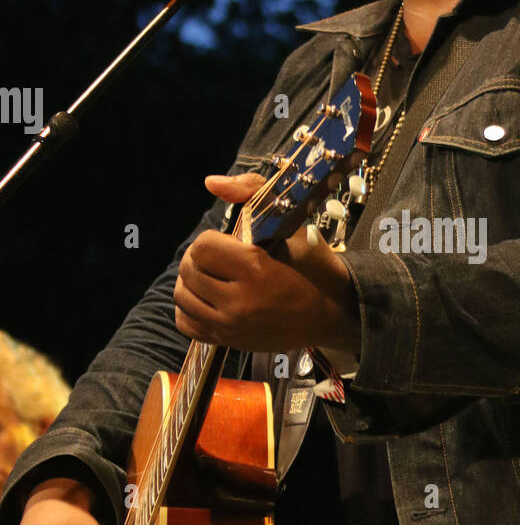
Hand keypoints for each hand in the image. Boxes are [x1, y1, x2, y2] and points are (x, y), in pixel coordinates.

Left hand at [173, 172, 361, 353]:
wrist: (332, 312)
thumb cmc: (314, 265)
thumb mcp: (292, 224)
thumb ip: (253, 193)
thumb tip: (211, 182)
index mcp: (256, 269)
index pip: (203, 247)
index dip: (212, 239)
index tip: (231, 242)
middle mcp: (239, 302)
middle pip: (189, 270)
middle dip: (201, 258)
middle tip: (221, 257)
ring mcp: (232, 326)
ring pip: (183, 296)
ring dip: (192, 281)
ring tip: (213, 276)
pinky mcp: (229, 342)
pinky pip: (186, 323)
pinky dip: (190, 308)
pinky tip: (208, 298)